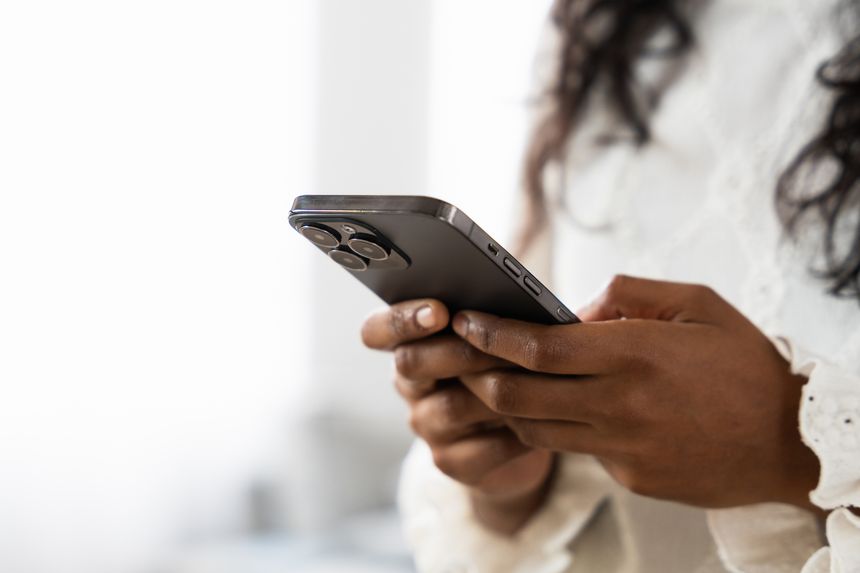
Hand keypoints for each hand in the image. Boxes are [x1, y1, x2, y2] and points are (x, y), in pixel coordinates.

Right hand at [361, 299, 555, 532]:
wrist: (529, 430)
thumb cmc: (513, 364)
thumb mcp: (499, 333)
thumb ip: (490, 316)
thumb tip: (509, 296)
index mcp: (411, 343)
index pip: (376, 331)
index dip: (400, 320)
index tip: (439, 311)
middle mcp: (410, 385)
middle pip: (410, 364)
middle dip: (457, 351)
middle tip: (496, 344)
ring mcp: (426, 425)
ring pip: (449, 407)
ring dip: (493, 391)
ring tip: (533, 378)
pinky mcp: (450, 462)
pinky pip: (477, 449)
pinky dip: (512, 434)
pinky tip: (539, 419)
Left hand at [453, 276, 819, 509]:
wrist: (793, 442)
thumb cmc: (746, 366)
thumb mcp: (698, 305)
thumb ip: (629, 295)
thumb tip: (576, 308)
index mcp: (634, 353)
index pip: (538, 346)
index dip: (492, 334)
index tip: (465, 321)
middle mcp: (620, 404)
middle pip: (519, 396)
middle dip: (480, 376)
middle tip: (468, 358)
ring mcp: (623, 447)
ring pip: (537, 429)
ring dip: (510, 407)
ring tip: (505, 383)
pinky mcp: (630, 477)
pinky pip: (578, 450)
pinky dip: (562, 428)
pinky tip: (571, 410)